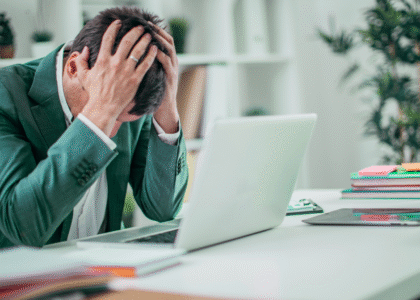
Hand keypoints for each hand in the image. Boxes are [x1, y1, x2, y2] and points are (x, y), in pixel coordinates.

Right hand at [75, 20, 157, 135]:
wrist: (104, 108)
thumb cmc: (94, 93)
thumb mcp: (83, 76)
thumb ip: (80, 61)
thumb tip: (84, 49)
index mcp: (102, 60)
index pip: (108, 38)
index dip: (114, 28)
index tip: (119, 23)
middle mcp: (115, 63)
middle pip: (127, 41)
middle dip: (135, 31)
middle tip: (141, 27)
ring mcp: (126, 71)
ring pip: (138, 50)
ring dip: (144, 40)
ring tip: (149, 35)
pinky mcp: (135, 80)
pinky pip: (145, 64)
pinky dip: (151, 55)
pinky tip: (154, 49)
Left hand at [149, 22, 179, 133]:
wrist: (164, 110)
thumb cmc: (155, 93)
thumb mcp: (153, 76)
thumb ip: (148, 64)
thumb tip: (136, 53)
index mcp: (167, 61)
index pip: (164, 41)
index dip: (157, 31)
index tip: (146, 24)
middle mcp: (172, 63)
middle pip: (168, 41)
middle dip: (159, 32)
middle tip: (148, 24)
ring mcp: (173, 70)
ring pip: (170, 50)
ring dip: (161, 40)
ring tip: (151, 33)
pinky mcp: (170, 78)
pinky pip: (167, 63)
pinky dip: (161, 55)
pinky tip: (154, 49)